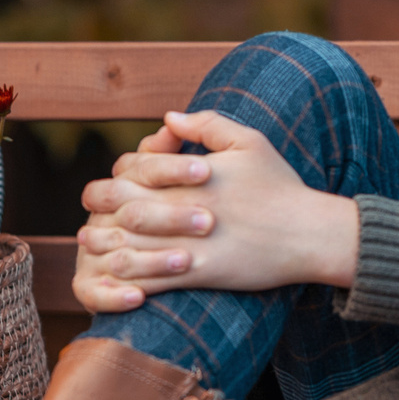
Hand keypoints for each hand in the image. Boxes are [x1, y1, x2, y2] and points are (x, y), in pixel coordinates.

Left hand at [70, 109, 361, 312]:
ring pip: (130, 246)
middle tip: (88, 219)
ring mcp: (190, 242)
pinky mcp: (200, 273)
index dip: (116, 178)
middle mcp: (184, 207)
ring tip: (91, 246)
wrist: (310, 233)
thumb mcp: (249, 141)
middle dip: (99, 213)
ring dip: (105, 247)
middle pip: (122, 207)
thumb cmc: (280, 186)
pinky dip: (129, 281)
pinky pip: (153, 280)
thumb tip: (167, 118)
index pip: (134, 170)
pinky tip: (118, 280)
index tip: (111, 186)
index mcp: (190, 175)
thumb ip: (206, 124)